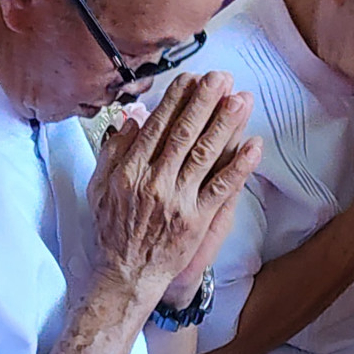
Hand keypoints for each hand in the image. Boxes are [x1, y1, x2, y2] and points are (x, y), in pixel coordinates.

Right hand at [90, 72, 261, 299]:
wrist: (124, 275)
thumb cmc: (112, 230)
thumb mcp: (98, 187)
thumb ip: (112, 152)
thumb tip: (130, 120)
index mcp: (130, 170)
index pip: (157, 126)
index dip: (176, 99)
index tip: (191, 78)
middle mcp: (154, 181)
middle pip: (184, 133)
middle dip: (205, 101)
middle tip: (222, 78)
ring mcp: (178, 201)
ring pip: (206, 154)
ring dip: (226, 124)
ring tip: (242, 99)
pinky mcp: (197, 220)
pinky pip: (222, 188)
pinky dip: (240, 166)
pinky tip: (255, 145)